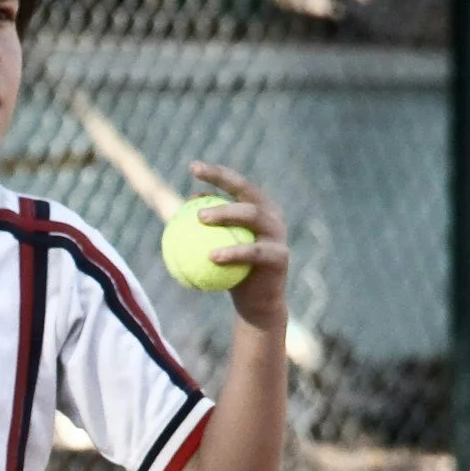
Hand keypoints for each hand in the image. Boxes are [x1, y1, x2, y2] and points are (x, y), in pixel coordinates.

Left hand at [190, 161, 289, 331]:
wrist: (257, 303)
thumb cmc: (232, 272)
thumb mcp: (216, 246)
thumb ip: (207, 225)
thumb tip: (188, 202)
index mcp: (259, 208)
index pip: (237, 184)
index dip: (217, 173)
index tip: (193, 167)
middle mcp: (272, 216)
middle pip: (247, 192)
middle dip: (224, 183)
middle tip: (196, 187)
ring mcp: (278, 234)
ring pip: (252, 215)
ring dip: (225, 213)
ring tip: (200, 219)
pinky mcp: (280, 256)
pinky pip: (253, 252)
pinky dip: (233, 252)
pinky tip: (212, 255)